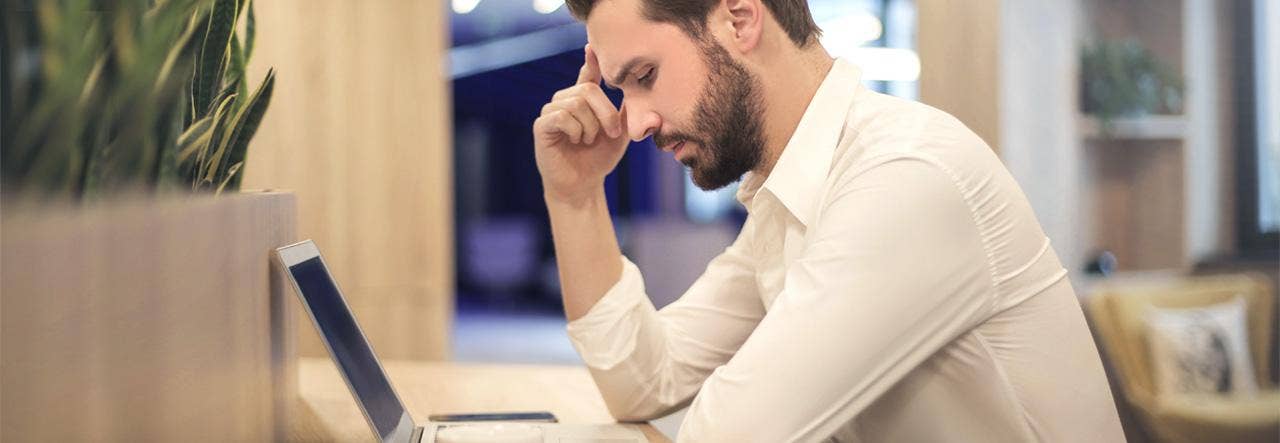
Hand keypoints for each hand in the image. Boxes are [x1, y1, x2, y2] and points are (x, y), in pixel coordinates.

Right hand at [533, 45, 628, 203]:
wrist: (583, 185)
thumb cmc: (599, 159)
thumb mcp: (620, 133)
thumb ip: (625, 111)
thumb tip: (638, 89)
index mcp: (583, 101)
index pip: (587, 74)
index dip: (591, 60)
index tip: (592, 46)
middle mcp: (565, 101)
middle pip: (587, 89)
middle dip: (606, 112)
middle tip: (612, 133)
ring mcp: (551, 112)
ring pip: (576, 103)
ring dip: (591, 126)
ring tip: (588, 141)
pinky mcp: (542, 126)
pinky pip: (561, 116)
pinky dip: (575, 129)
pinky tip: (576, 140)